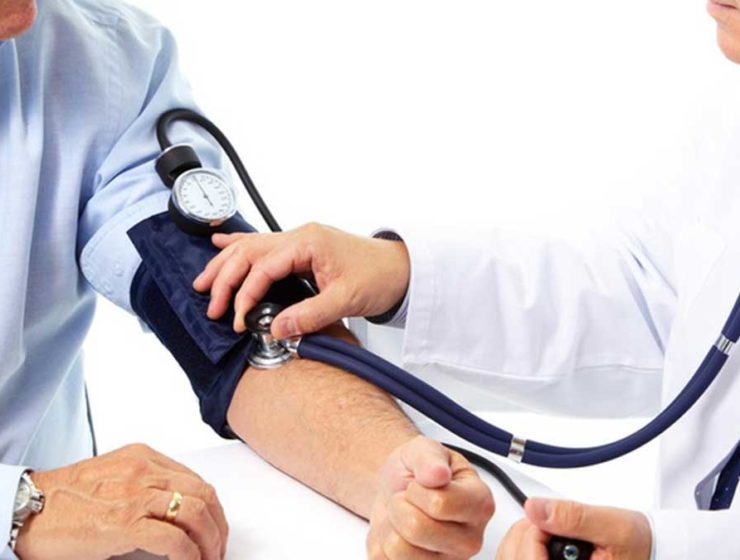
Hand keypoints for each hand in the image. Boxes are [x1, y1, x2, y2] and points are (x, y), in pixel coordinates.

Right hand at [16, 444, 228, 559]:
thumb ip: (146, 484)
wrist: (30, 510)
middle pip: (203, 495)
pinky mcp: (124, 522)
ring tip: (209, 559)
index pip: (196, 480)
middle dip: (218, 525)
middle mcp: (145, 470)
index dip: (213, 508)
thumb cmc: (67, 498)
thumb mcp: (115, 478)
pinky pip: (174, 539)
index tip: (215, 528)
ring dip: (209, 542)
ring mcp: (136, 495)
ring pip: (195, 514)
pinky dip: (189, 555)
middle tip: (218, 549)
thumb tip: (178, 510)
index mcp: (144, 457)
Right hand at [192, 223, 410, 337]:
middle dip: (225, 278)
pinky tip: (221, 242)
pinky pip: (264, 245)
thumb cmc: (380, 276)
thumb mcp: (345, 300)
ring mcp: (300, 240)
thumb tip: (276, 329)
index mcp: (308, 242)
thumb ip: (309, 315)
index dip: (246, 295)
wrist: (401, 268)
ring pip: (251, 246)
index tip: (239, 320)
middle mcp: (300, 236)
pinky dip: (241, 246)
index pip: (263, 267)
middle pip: (249, 252)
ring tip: (204, 281)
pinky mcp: (302, 248)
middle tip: (211, 305)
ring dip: (226, 263)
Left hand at [366, 436, 494, 558]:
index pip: (439, 504)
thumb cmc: (417, 471)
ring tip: (402, 515)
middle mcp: (470, 540)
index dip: (416, 490)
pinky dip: (380, 542)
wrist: (397, 489)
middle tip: (407, 498)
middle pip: (417, 529)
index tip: (419, 484)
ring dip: (389, 525)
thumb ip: (430, 457)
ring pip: (398, 550)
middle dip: (399, 506)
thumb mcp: (423, 449)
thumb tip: (438, 474)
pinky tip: (396, 532)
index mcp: (479, 504)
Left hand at [496, 498, 651, 559]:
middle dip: (524, 535)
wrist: (648, 549)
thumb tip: (535, 508)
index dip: (533, 536)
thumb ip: (574, 517)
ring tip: (545, 528)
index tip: (548, 519)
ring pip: (511, 559)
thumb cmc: (637, 544)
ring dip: (520, 539)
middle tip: (546, 520)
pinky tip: (538, 536)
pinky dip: (520, 545)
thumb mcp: (612, 526)